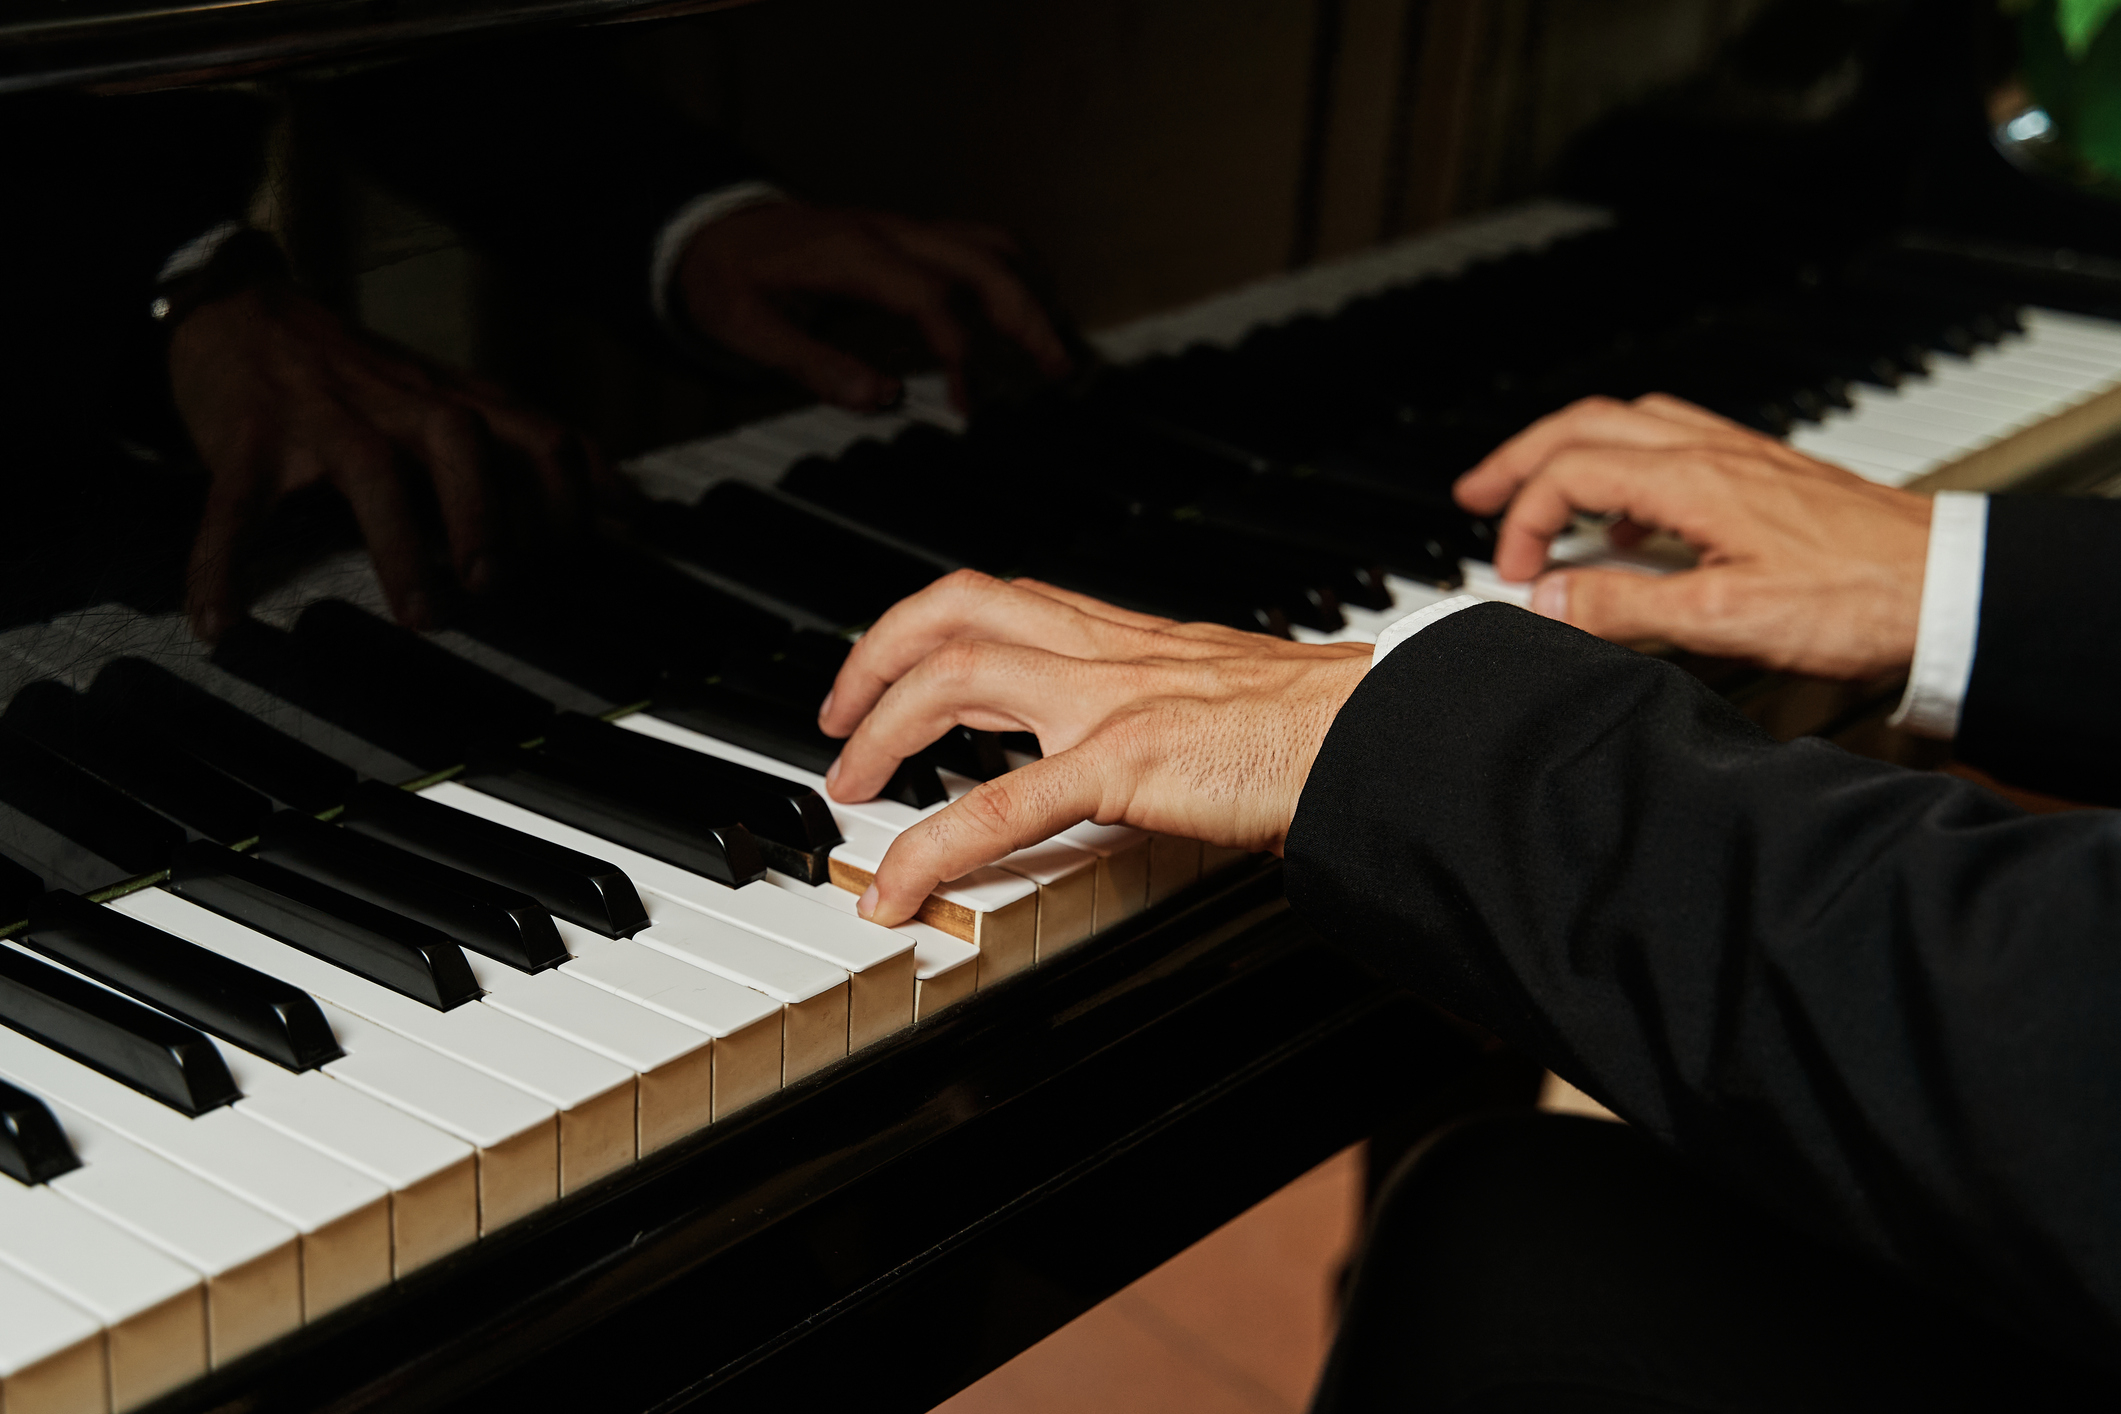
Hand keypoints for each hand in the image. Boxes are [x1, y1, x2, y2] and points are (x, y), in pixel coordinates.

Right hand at [171, 281, 612, 638]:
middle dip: (489, 513)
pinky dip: (222, 563)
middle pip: (465, 440)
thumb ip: (526, 447)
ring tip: (421, 613)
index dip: (574, 497)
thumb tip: (626, 508)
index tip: (583, 558)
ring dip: (402, 545)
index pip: (540, 437)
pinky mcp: (248, 439)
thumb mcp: (455, 400)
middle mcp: (400, 404)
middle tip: (497, 585)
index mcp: (456, 401)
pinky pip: (237, 504)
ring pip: (372, 471)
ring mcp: (324, 418)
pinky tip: (220, 619)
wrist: (243, 310)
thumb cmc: (363, 380)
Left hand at [676, 200, 1070, 412]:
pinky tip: (1031, 310)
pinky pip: (979, 244)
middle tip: (1059, 372)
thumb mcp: (746, 328)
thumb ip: (812, 365)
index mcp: (852, 253)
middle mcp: (889, 233)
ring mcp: (904, 230)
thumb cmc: (730, 278)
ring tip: (1059, 345)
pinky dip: (1016, 274)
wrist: (715, 229)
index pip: (931, 297)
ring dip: (1033, 292)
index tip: (966, 406)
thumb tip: (877, 400)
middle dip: (1029, 317)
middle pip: (984, 263)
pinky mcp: (910, 237)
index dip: (958, 353)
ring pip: (991, 245)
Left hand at [815, 570, 1370, 926]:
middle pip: (958, 612)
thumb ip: (1177, 718)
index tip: (894, 666)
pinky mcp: (1126, 761)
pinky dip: (928, 847)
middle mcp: (1112, 652)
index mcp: (1135, 640)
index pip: (1008, 600)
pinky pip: (998, 804)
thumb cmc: (1333, 731)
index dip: (932, 623)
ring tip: (849, 787)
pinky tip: (895, 890)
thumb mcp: (1234, 704)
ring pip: (956, 676)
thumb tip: (1147, 762)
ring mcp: (1113, 699)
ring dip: (881, 726)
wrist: (1391, 734)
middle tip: (838, 721)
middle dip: (876, 656)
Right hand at [1453, 394, 1932, 678]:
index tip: (1512, 572)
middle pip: (1585, 424)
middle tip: (1475, 494)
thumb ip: (1625, 607)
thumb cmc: (1855, 599)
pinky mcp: (1763, 473)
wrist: (1946, 586)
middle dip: (1519, 457)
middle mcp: (1709, 452)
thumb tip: (1547, 597)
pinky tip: (1631, 516)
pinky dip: (1623, 465)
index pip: (1569, 473)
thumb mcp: (1724, 619)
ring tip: (1539, 493)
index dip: (1523, 521)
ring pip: (1627, 423)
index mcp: (1690, 480)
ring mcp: (1738, 456)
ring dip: (1569, 450)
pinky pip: (1670, 443)